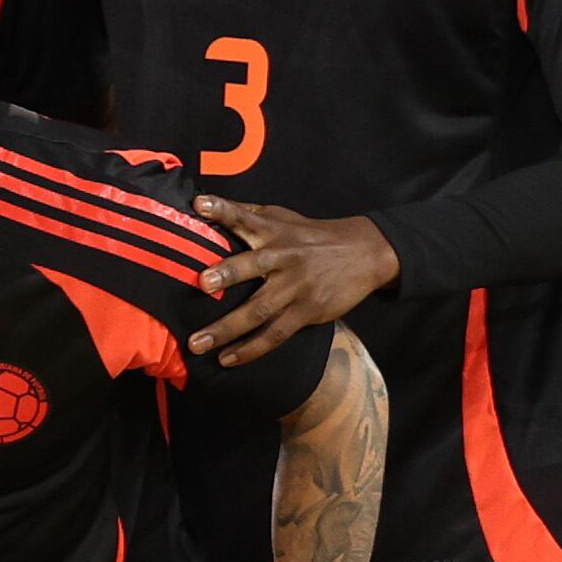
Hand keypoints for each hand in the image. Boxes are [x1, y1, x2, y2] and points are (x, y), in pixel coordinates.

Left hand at [190, 199, 397, 365]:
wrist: (365, 253)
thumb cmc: (311, 236)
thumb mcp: (283, 218)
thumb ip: (247, 214)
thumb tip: (203, 203)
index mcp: (274, 232)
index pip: (245, 217)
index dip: (223, 210)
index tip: (200, 204)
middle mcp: (284, 257)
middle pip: (254, 265)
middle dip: (228, 273)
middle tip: (203, 283)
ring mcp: (296, 287)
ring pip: (258, 310)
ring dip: (226, 328)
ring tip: (197, 343)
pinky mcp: (307, 311)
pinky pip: (275, 334)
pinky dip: (250, 349)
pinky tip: (226, 358)